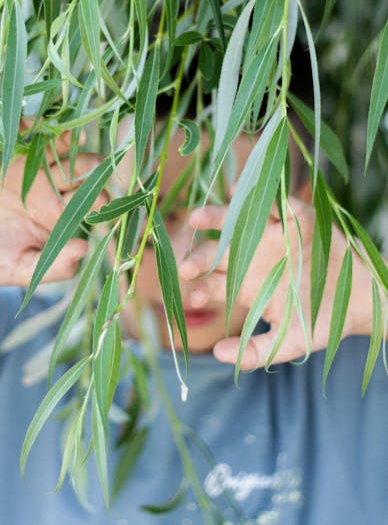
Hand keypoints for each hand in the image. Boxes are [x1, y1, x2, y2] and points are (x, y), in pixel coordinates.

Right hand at [0, 133, 100, 288]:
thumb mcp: (20, 270)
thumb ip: (54, 267)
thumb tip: (85, 250)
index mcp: (62, 213)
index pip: (92, 200)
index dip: (100, 198)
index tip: (104, 197)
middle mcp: (52, 186)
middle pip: (81, 168)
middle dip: (90, 165)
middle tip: (94, 163)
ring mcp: (30, 166)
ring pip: (56, 145)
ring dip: (65, 138)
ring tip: (70, 135)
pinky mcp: (6, 153)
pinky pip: (20, 135)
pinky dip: (26, 126)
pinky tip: (30, 124)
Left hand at [179, 197, 373, 368]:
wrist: (359, 302)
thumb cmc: (318, 321)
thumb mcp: (287, 342)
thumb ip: (254, 351)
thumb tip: (216, 355)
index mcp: (242, 285)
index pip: (211, 285)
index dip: (201, 290)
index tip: (193, 297)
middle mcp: (249, 257)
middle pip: (215, 253)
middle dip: (199, 259)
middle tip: (186, 268)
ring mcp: (270, 236)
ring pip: (236, 223)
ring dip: (215, 218)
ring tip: (196, 218)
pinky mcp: (295, 220)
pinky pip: (275, 205)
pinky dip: (258, 199)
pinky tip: (236, 191)